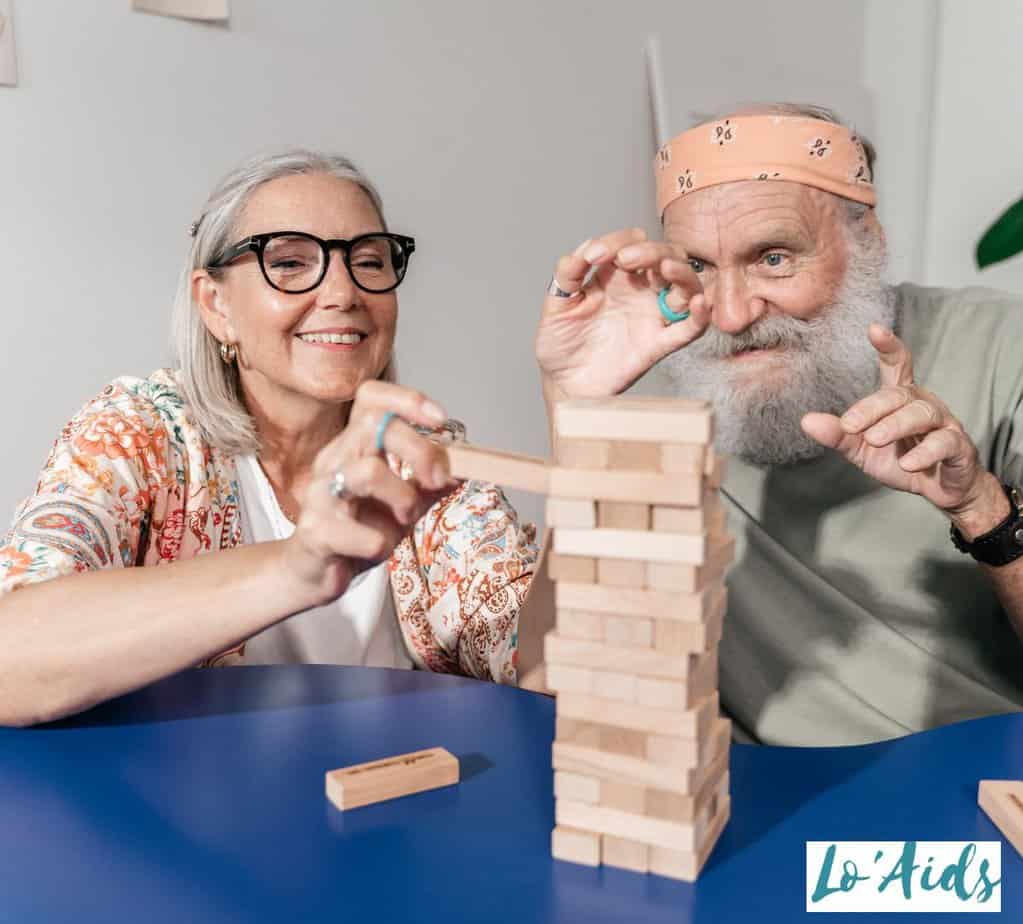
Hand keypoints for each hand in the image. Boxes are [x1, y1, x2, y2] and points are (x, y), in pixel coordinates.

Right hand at [279, 382, 455, 606]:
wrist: (315, 573)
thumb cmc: (358, 532)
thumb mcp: (403, 503)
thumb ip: (428, 485)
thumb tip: (462, 470)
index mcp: (353, 447)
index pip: (371, 400)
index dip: (407, 400)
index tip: (441, 421)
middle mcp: (333, 461)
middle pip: (374, 426)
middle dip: (420, 450)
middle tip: (439, 479)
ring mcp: (321, 495)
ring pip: (369, 473)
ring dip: (404, 498)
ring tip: (406, 518)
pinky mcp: (316, 533)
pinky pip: (361, 534)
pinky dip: (381, 544)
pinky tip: (377, 549)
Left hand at [535, 228, 710, 398]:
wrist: (563, 383)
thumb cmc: (560, 344)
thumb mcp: (556, 304)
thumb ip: (567, 275)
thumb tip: (584, 249)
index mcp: (614, 276)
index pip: (630, 244)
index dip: (616, 241)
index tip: (594, 256)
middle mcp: (639, 291)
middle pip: (665, 256)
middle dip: (652, 250)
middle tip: (626, 258)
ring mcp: (651, 316)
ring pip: (685, 285)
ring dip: (682, 271)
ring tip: (665, 268)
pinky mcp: (658, 344)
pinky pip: (689, 328)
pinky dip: (700, 316)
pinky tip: (698, 303)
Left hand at [801, 325, 1002, 529]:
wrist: (939, 490)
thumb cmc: (902, 460)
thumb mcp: (863, 449)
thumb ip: (839, 435)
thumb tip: (806, 420)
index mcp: (901, 399)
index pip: (898, 365)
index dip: (888, 346)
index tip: (874, 329)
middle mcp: (924, 404)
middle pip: (899, 394)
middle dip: (872, 408)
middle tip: (849, 425)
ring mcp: (944, 424)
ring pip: (922, 414)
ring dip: (896, 425)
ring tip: (873, 439)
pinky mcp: (959, 448)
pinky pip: (945, 443)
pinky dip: (925, 452)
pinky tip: (907, 463)